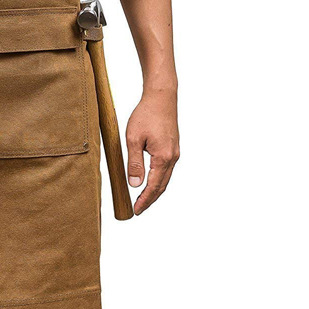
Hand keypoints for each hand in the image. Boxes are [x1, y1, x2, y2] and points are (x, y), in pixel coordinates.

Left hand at [125, 89, 178, 214]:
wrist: (161, 97)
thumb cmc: (146, 115)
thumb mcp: (133, 138)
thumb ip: (134, 163)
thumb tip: (135, 184)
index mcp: (163, 158)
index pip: (154, 186)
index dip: (145, 200)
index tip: (136, 210)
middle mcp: (173, 158)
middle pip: (162, 186)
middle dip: (150, 199)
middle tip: (138, 209)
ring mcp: (175, 153)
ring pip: (165, 178)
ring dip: (155, 190)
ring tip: (142, 199)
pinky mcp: (173, 147)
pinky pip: (166, 169)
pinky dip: (158, 179)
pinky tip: (150, 180)